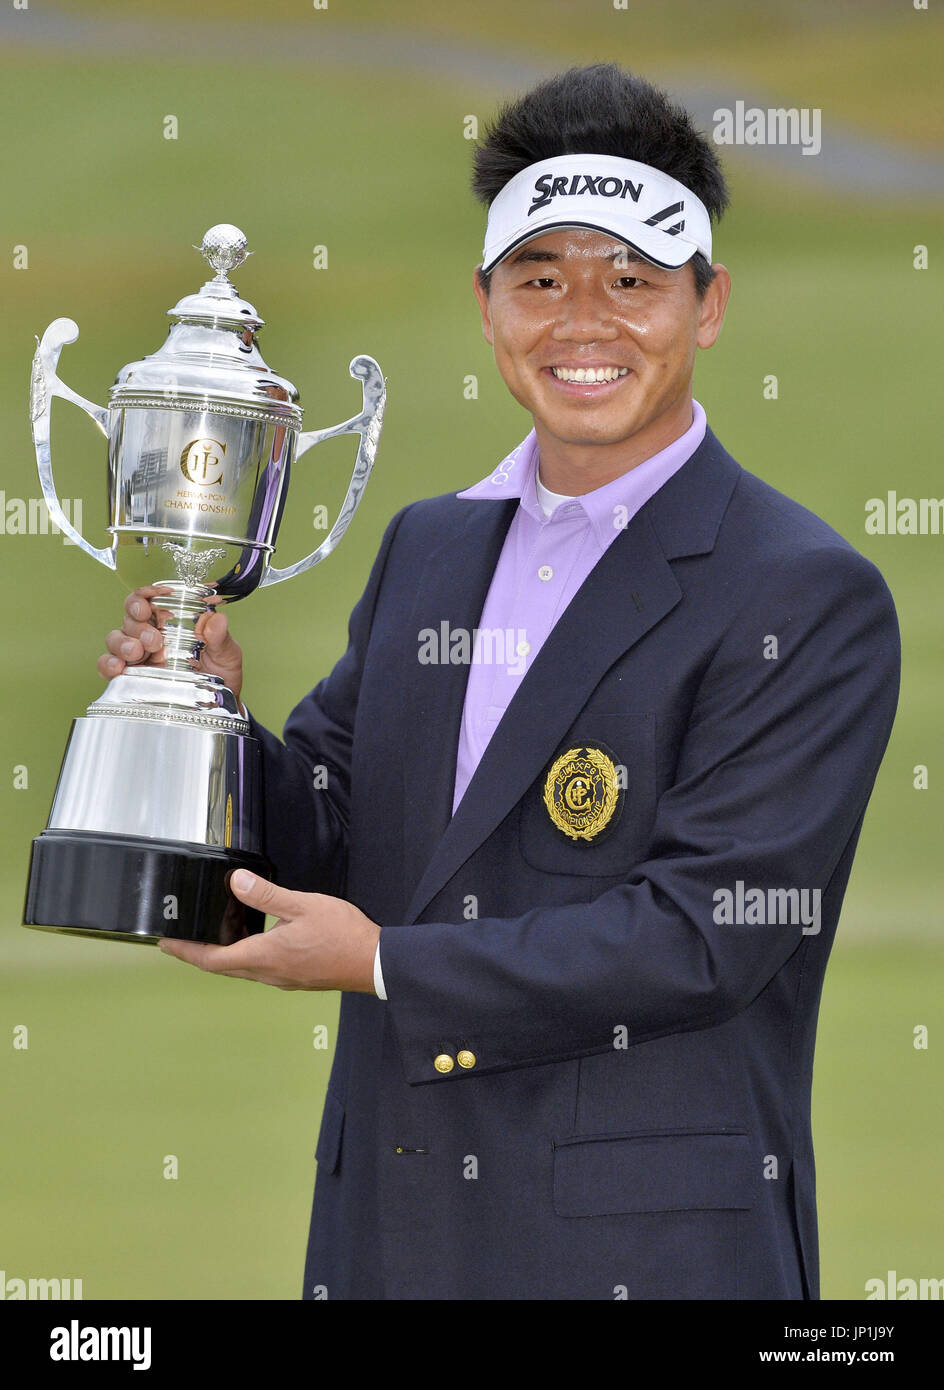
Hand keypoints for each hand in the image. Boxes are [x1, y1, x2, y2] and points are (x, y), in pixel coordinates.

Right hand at [97, 585, 243, 704]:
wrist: (216, 707)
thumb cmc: (220, 673)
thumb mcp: (227, 653)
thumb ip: (220, 637)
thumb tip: (217, 620)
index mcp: (170, 622)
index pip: (149, 599)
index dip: (146, 594)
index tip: (152, 598)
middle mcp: (150, 635)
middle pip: (130, 617)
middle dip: (137, 623)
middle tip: (153, 638)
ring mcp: (138, 655)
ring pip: (116, 638)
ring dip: (123, 642)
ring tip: (137, 652)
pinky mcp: (129, 677)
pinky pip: (108, 666)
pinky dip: (108, 664)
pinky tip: (117, 667)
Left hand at [159, 870, 380, 992]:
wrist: (374, 963)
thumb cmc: (342, 935)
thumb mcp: (302, 906)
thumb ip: (266, 895)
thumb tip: (235, 883)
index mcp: (265, 956)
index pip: (212, 959)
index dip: (186, 951)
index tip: (166, 943)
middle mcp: (269, 973)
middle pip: (223, 967)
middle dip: (199, 953)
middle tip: (180, 940)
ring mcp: (282, 978)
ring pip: (242, 969)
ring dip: (223, 955)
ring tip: (213, 936)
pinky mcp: (295, 977)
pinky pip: (261, 968)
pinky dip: (246, 956)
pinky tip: (254, 940)